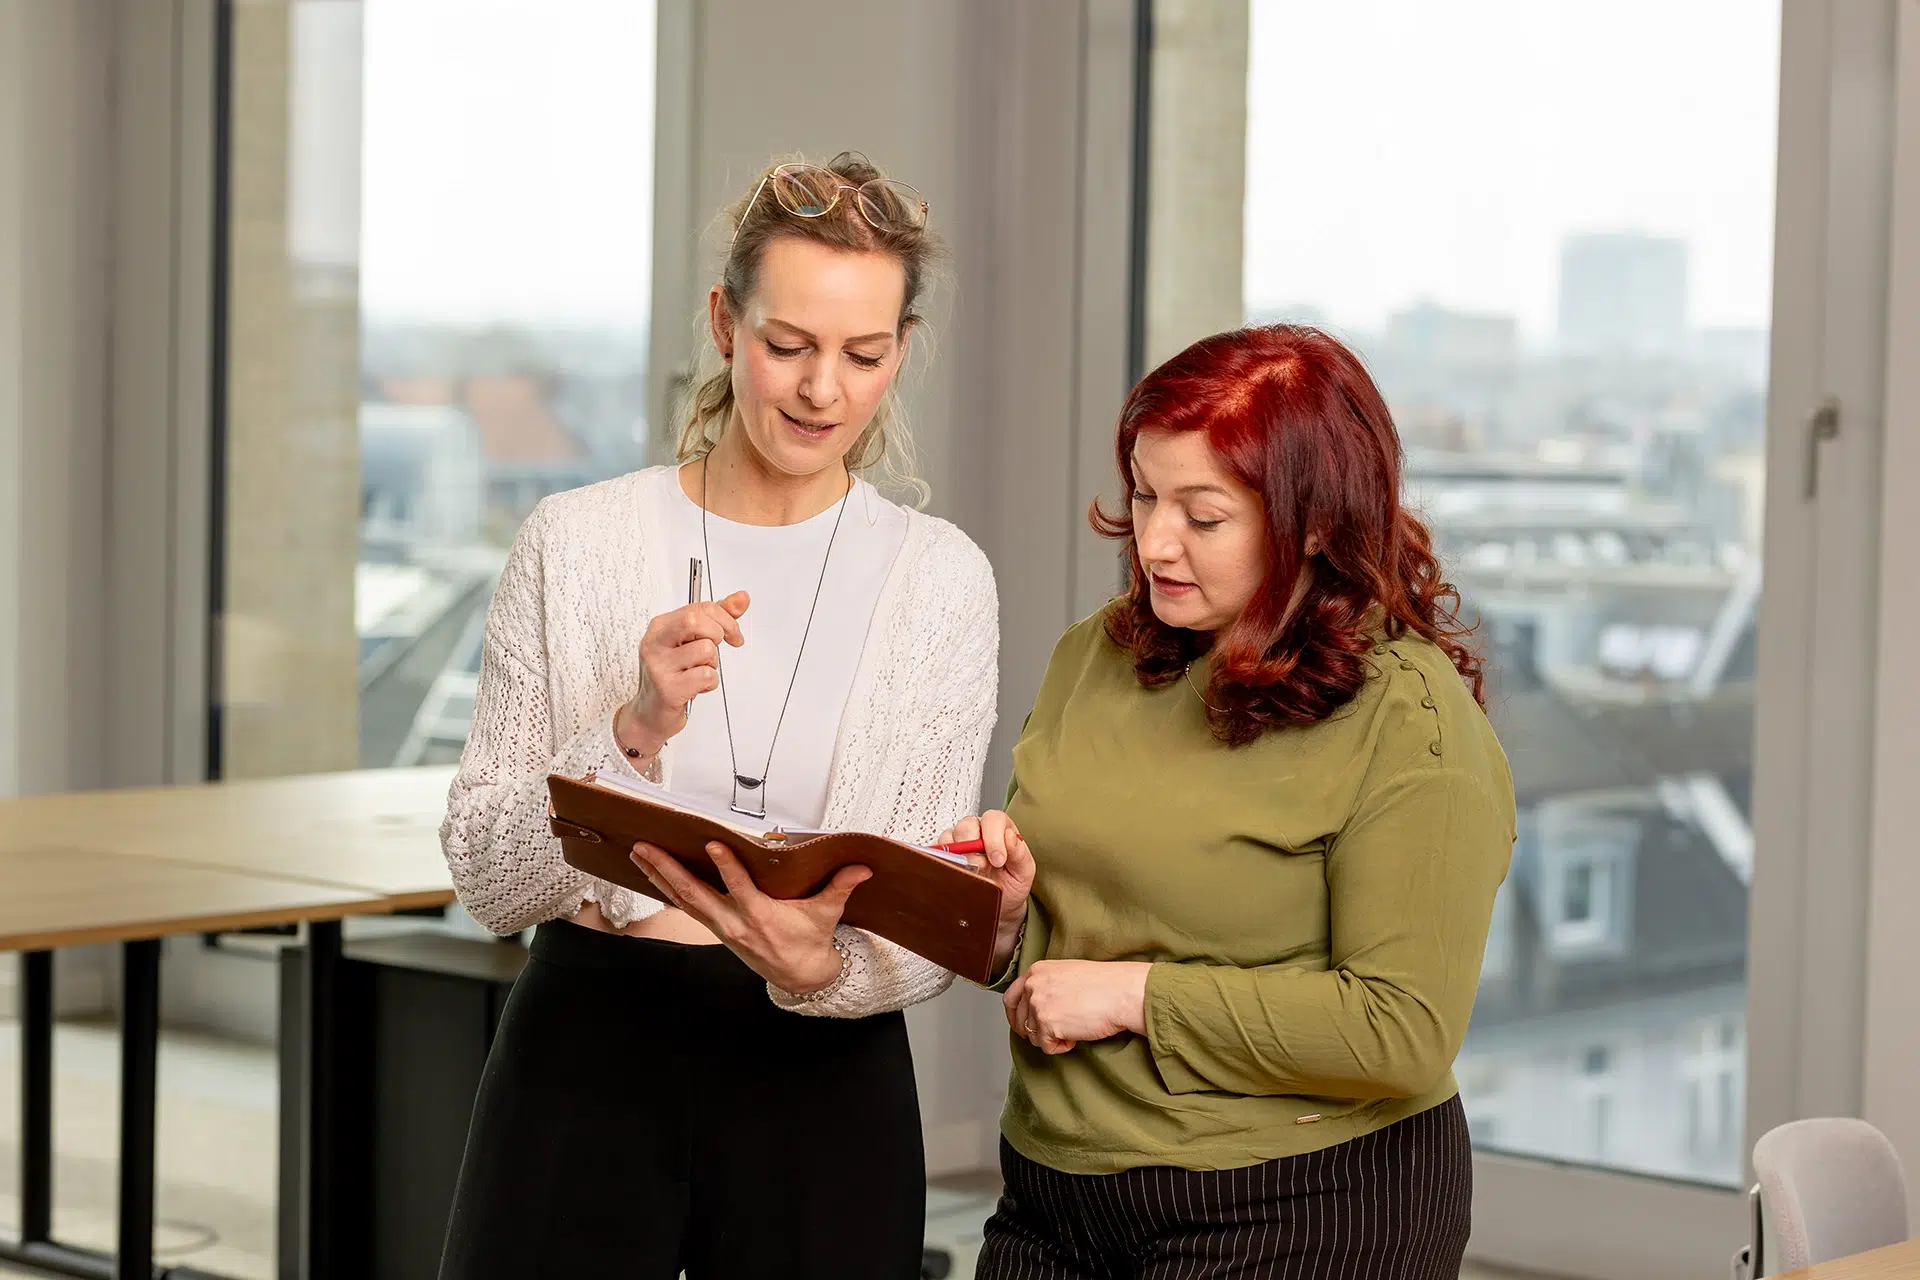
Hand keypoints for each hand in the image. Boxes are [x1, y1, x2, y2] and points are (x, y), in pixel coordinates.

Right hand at [618, 592, 750, 753]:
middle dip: (718, 634)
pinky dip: (709, 683)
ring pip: (706, 650)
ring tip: (697, 672)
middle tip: (716, 650)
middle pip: (697, 620)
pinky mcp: (668, 688)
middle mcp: (655, 642)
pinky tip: (695, 687)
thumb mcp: (690, 641)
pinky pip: (706, 676)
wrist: (649, 713)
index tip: (733, 634)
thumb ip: (716, 618)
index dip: (726, 619)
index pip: (700, 608)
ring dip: (712, 664)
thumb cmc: (671, 675)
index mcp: (660, 626)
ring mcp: (659, 665)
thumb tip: (741, 598)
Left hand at [631, 839, 869, 994]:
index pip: (741, 888)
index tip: (713, 845)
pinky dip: (667, 889)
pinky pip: (686, 906)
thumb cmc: (811, 940)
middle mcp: (734, 922)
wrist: (800, 976)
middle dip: (667, 870)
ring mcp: (720, 927)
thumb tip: (862, 868)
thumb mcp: (826, 914)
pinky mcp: (716, 929)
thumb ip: (840, 888)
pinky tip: (652, 873)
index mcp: (760, 916)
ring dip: (658, 876)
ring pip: (683, 899)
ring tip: (638, 853)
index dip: (727, 867)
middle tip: (645, 847)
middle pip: (694, 893)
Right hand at [935, 810, 1033, 970]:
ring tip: (969, 872)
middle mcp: (978, 831)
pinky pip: (936, 851)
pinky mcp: (945, 855)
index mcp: (1000, 829)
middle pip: (966, 825)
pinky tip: (955, 872)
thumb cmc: (1012, 885)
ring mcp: (958, 843)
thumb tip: (1011, 836)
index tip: (998, 860)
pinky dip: (943, 861)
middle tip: (981, 866)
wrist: (1000, 906)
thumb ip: (1020, 853)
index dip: (994, 837)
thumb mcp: (1024, 871)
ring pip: (949, 837)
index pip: (993, 819)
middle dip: (972, 845)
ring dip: (957, 855)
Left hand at [1004, 960, 1149, 1054]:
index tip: (1021, 1026)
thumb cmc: (1104, 984)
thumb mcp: (1068, 974)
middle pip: (1020, 1019)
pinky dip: (1060, 1047)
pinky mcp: (1046, 1024)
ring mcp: (1038, 1004)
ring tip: (1072, 1031)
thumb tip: (1039, 1007)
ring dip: (1051, 1039)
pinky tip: (1075, 1038)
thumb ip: (1048, 986)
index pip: (1011, 998)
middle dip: (1032, 1032)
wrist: (1121, 992)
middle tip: (1049, 1036)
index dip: (1015, 1016)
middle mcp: (1033, 986)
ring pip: (1033, 1035)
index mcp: (1037, 971)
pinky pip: (1046, 1046)